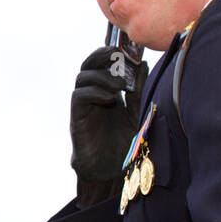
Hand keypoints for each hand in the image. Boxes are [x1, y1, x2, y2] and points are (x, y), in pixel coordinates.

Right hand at [70, 45, 147, 206]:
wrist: (111, 171)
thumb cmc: (122, 144)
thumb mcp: (136, 112)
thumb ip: (138, 90)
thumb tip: (143, 64)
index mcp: (106, 90)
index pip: (101, 63)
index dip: (109, 52)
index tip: (127, 51)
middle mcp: (92, 95)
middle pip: (88, 64)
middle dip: (101, 56)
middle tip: (119, 57)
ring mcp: (84, 106)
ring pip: (82, 77)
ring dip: (102, 76)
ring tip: (120, 85)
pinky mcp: (77, 118)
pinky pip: (79, 96)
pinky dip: (95, 92)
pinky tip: (111, 99)